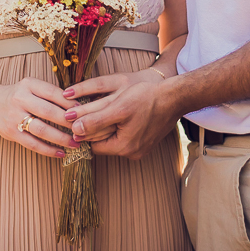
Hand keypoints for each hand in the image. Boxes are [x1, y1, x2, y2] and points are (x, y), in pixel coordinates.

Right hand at [0, 78, 77, 157]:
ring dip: (61, 138)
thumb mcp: (32, 87)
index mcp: (28, 84)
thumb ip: (50, 94)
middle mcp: (20, 99)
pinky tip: (61, 153)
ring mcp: (14, 117)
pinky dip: (48, 150)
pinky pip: (33, 144)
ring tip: (75, 144)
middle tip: (83, 129)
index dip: (69, 103)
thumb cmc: (19, 95)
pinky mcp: (11, 133)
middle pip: (48, 112)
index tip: (83, 111)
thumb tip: (78, 106)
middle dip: (68, 122)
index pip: (53, 93)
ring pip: (42, 130)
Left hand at [63, 71, 179, 158]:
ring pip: (114, 138)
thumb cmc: (147, 99)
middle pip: (103, 142)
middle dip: (93, 129)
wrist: (174, 97)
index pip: (93, 145)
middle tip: (84, 113)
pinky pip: (125, 135)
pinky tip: (116, 113)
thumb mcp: (118, 108)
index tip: (75, 118)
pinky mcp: (145, 141)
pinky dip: (118, 126)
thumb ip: (96, 120)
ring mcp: (140, 148)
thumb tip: (75, 129)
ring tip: (100, 111)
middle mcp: (132, 153)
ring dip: (105, 127)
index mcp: (124, 148)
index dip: (83, 131)